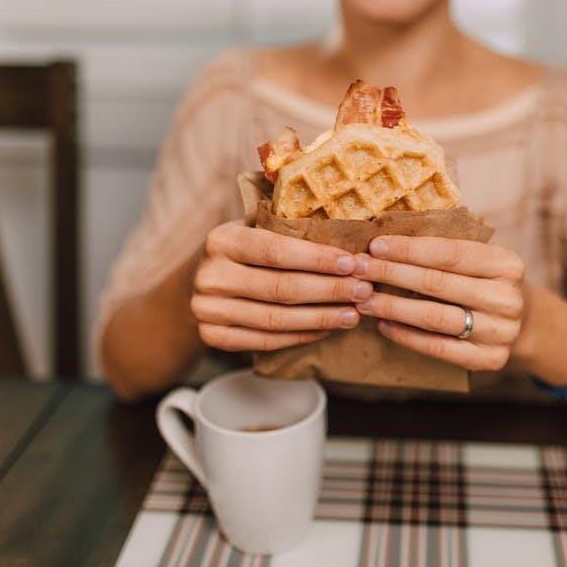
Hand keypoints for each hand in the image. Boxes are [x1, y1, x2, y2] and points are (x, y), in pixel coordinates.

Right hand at [191, 221, 372, 351]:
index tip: (352, 263)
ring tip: (353, 313)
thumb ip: (287, 226)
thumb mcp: (255, 227)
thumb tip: (347, 226)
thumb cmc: (244, 250)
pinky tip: (327, 329)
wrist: (203, 279)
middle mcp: (210, 275)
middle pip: (280, 288)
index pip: (276, 251)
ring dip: (321, 317)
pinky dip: (301, 336)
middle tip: (363, 290)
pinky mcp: (212, 336)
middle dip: (329, 290)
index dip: (317, 259)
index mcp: (222, 240)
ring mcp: (207, 310)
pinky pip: (265, 341)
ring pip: (275, 319)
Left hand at [352, 236, 524, 370]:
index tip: (375, 245)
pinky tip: (383, 324)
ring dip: (393, 306)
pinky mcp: (489, 359)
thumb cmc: (485, 282)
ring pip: (435, 317)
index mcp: (507, 263)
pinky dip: (406, 335)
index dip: (409, 249)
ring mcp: (500, 332)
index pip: (449, 252)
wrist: (524, 323)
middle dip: (392, 274)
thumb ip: (444, 249)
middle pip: (438, 283)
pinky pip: (438, 347)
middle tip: (359, 269)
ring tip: (364, 298)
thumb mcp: (479, 259)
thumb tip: (386, 242)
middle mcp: (507, 298)